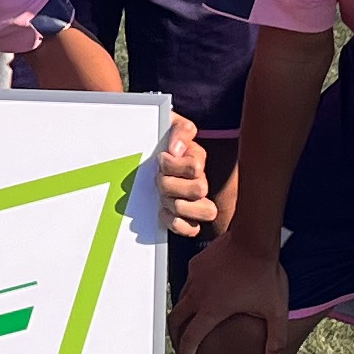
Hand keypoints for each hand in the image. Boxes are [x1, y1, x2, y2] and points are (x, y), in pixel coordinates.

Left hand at [149, 117, 215, 237]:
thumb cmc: (160, 138)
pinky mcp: (185, 218)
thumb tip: (176, 149)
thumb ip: (180, 130)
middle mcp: (200, 181)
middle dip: (171, 185)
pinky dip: (177, 224)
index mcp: (197, 159)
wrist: (147, 151)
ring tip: (162, 197)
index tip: (160, 158)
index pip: (195, 167)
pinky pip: (193, 229)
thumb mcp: (170, 123)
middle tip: (158, 179)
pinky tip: (163, 212)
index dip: (174, 165)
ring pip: (206, 211)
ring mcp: (194, 201)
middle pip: (200, 190)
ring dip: (177, 205)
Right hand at [170, 233, 293, 353]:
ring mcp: (195, 277)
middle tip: (182, 349)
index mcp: (211, 310)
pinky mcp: (197, 263)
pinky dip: (191, 294)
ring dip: (183, 316)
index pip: (190, 341)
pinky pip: (188, 282)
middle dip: (176, 339)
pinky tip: (203, 295)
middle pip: (175, 322)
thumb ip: (275, 338)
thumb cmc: (264, 272)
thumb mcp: (275, 310)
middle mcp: (197, 295)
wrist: (255, 237)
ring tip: (192, 323)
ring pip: (180, 301)